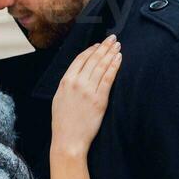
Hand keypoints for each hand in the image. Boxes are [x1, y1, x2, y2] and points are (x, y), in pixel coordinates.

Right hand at [50, 34, 121, 157]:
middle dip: (104, 47)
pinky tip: (118, 59)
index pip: (80, 59)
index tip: (98, 45)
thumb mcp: (59, 99)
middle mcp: (77, 83)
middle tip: (112, 38)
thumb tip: (77, 74)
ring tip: (117, 46)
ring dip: (111, 53)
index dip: (91, 50)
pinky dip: (114, 66)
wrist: (68, 140)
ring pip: (102, 66)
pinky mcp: (99, 99)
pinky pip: (108, 78)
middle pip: (93, 59)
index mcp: (65, 81)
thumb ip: (68, 85)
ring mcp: (88, 90)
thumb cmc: (63, 123)